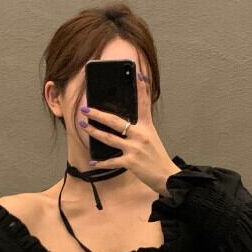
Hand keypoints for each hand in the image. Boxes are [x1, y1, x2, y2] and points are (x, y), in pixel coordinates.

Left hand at [78, 70, 180, 195]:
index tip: (137, 74)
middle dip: (98, 114)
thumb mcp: (152, 138)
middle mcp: (141, 135)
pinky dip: (102, 163)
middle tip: (85, 109)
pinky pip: (112, 161)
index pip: (144, 103)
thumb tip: (123, 123)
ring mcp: (135, 148)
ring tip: (84, 126)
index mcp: (147, 127)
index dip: (141, 88)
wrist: (167, 176)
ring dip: (94, 132)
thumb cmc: (157, 157)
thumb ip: (139, 129)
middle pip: (116, 121)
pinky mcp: (131, 162)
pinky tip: (93, 162)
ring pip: (110, 138)